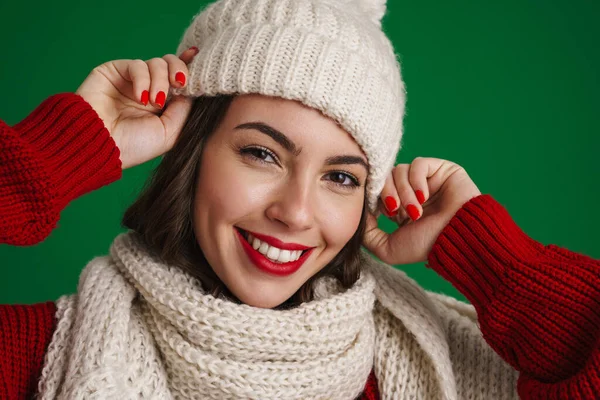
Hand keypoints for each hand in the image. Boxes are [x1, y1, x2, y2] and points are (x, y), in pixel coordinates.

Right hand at [75, 47, 198, 168]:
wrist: (100, 145)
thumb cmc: (133, 146)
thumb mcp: (169, 132)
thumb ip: (184, 109)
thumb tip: (191, 88)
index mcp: (162, 105)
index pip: (179, 80)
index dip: (189, 69)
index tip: (197, 62)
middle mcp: (148, 90)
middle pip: (171, 64)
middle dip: (179, 71)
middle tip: (179, 84)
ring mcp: (132, 81)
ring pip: (157, 63)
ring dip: (160, 81)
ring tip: (153, 102)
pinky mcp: (114, 72)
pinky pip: (137, 64)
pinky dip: (143, 79)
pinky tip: (140, 98)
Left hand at [362, 157, 481, 264]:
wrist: (457, 239)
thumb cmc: (427, 246)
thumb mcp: (388, 248)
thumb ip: (369, 234)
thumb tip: (359, 215)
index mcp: (402, 208)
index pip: (378, 190)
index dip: (375, 199)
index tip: (384, 214)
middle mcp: (414, 193)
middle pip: (385, 178)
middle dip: (387, 195)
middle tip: (397, 212)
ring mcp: (428, 180)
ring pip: (399, 171)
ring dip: (403, 192)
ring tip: (415, 211)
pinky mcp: (442, 169)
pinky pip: (417, 164)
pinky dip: (416, 181)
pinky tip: (424, 197)